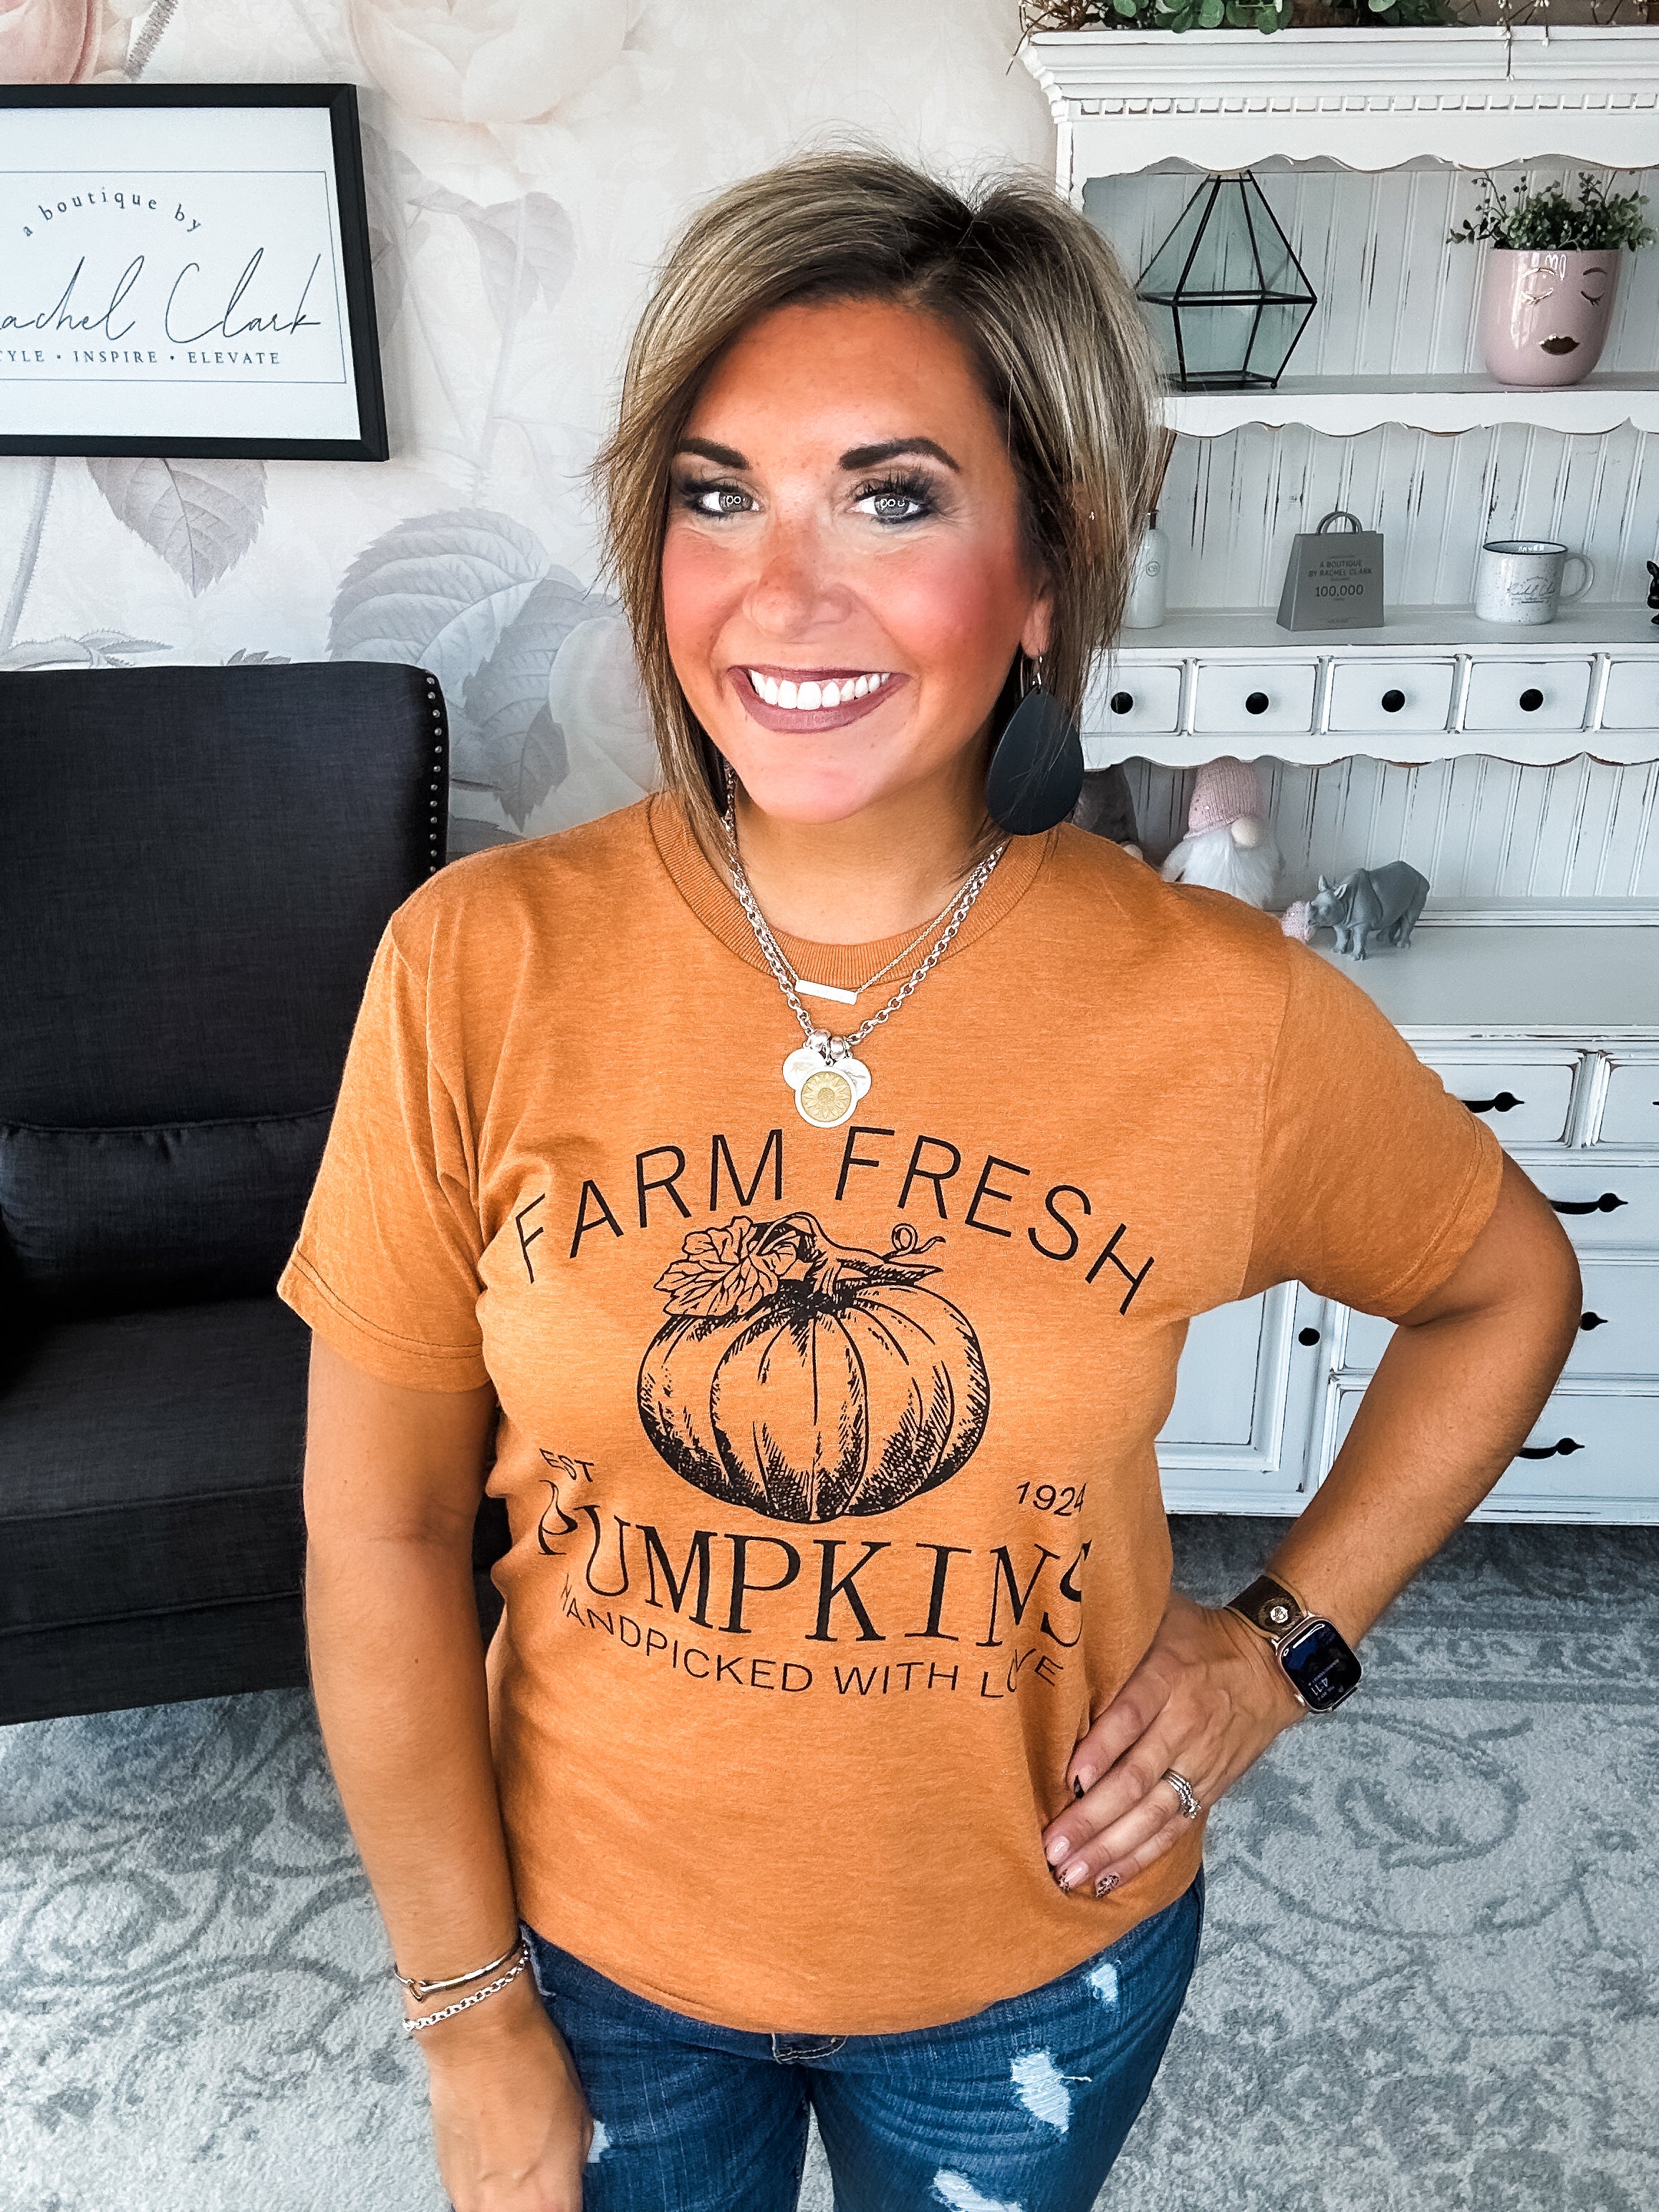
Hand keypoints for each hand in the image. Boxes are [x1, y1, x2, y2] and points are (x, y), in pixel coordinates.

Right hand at [420, 1974, 592, 2210]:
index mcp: (550, 2202)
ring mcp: (470, 2203)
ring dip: (515, 2201)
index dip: (569, 2205)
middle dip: (540, 2204)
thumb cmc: (532, 2067)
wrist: (477, 2037)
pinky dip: (489, 2190)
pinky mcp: (448, 2184)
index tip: (570, 2194)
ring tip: (522, 2169)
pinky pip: (475, 2203)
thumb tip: (566, 2187)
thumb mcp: (580, 2123)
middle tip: (546, 2181)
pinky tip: (499, 2158)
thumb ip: (571, 2171)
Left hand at [1039, 1590, 1303, 1898]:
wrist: (1271, 1666)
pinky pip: (1173, 1830)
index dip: (1102, 1748)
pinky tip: (1107, 1878)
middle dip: (1093, 1818)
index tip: (1070, 1779)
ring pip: (1154, 1814)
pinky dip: (1141, 1857)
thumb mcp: (1161, 1615)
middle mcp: (1185, 1724)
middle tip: (1051, 1846)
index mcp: (1169, 1675)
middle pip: (1137, 1777)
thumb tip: (1057, 1621)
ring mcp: (1200, 1763)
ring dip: (1110, 1847)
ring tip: (1069, 1874)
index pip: (1133, 1715)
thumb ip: (1116, 1626)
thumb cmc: (1198, 1637)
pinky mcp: (1209, 1789)